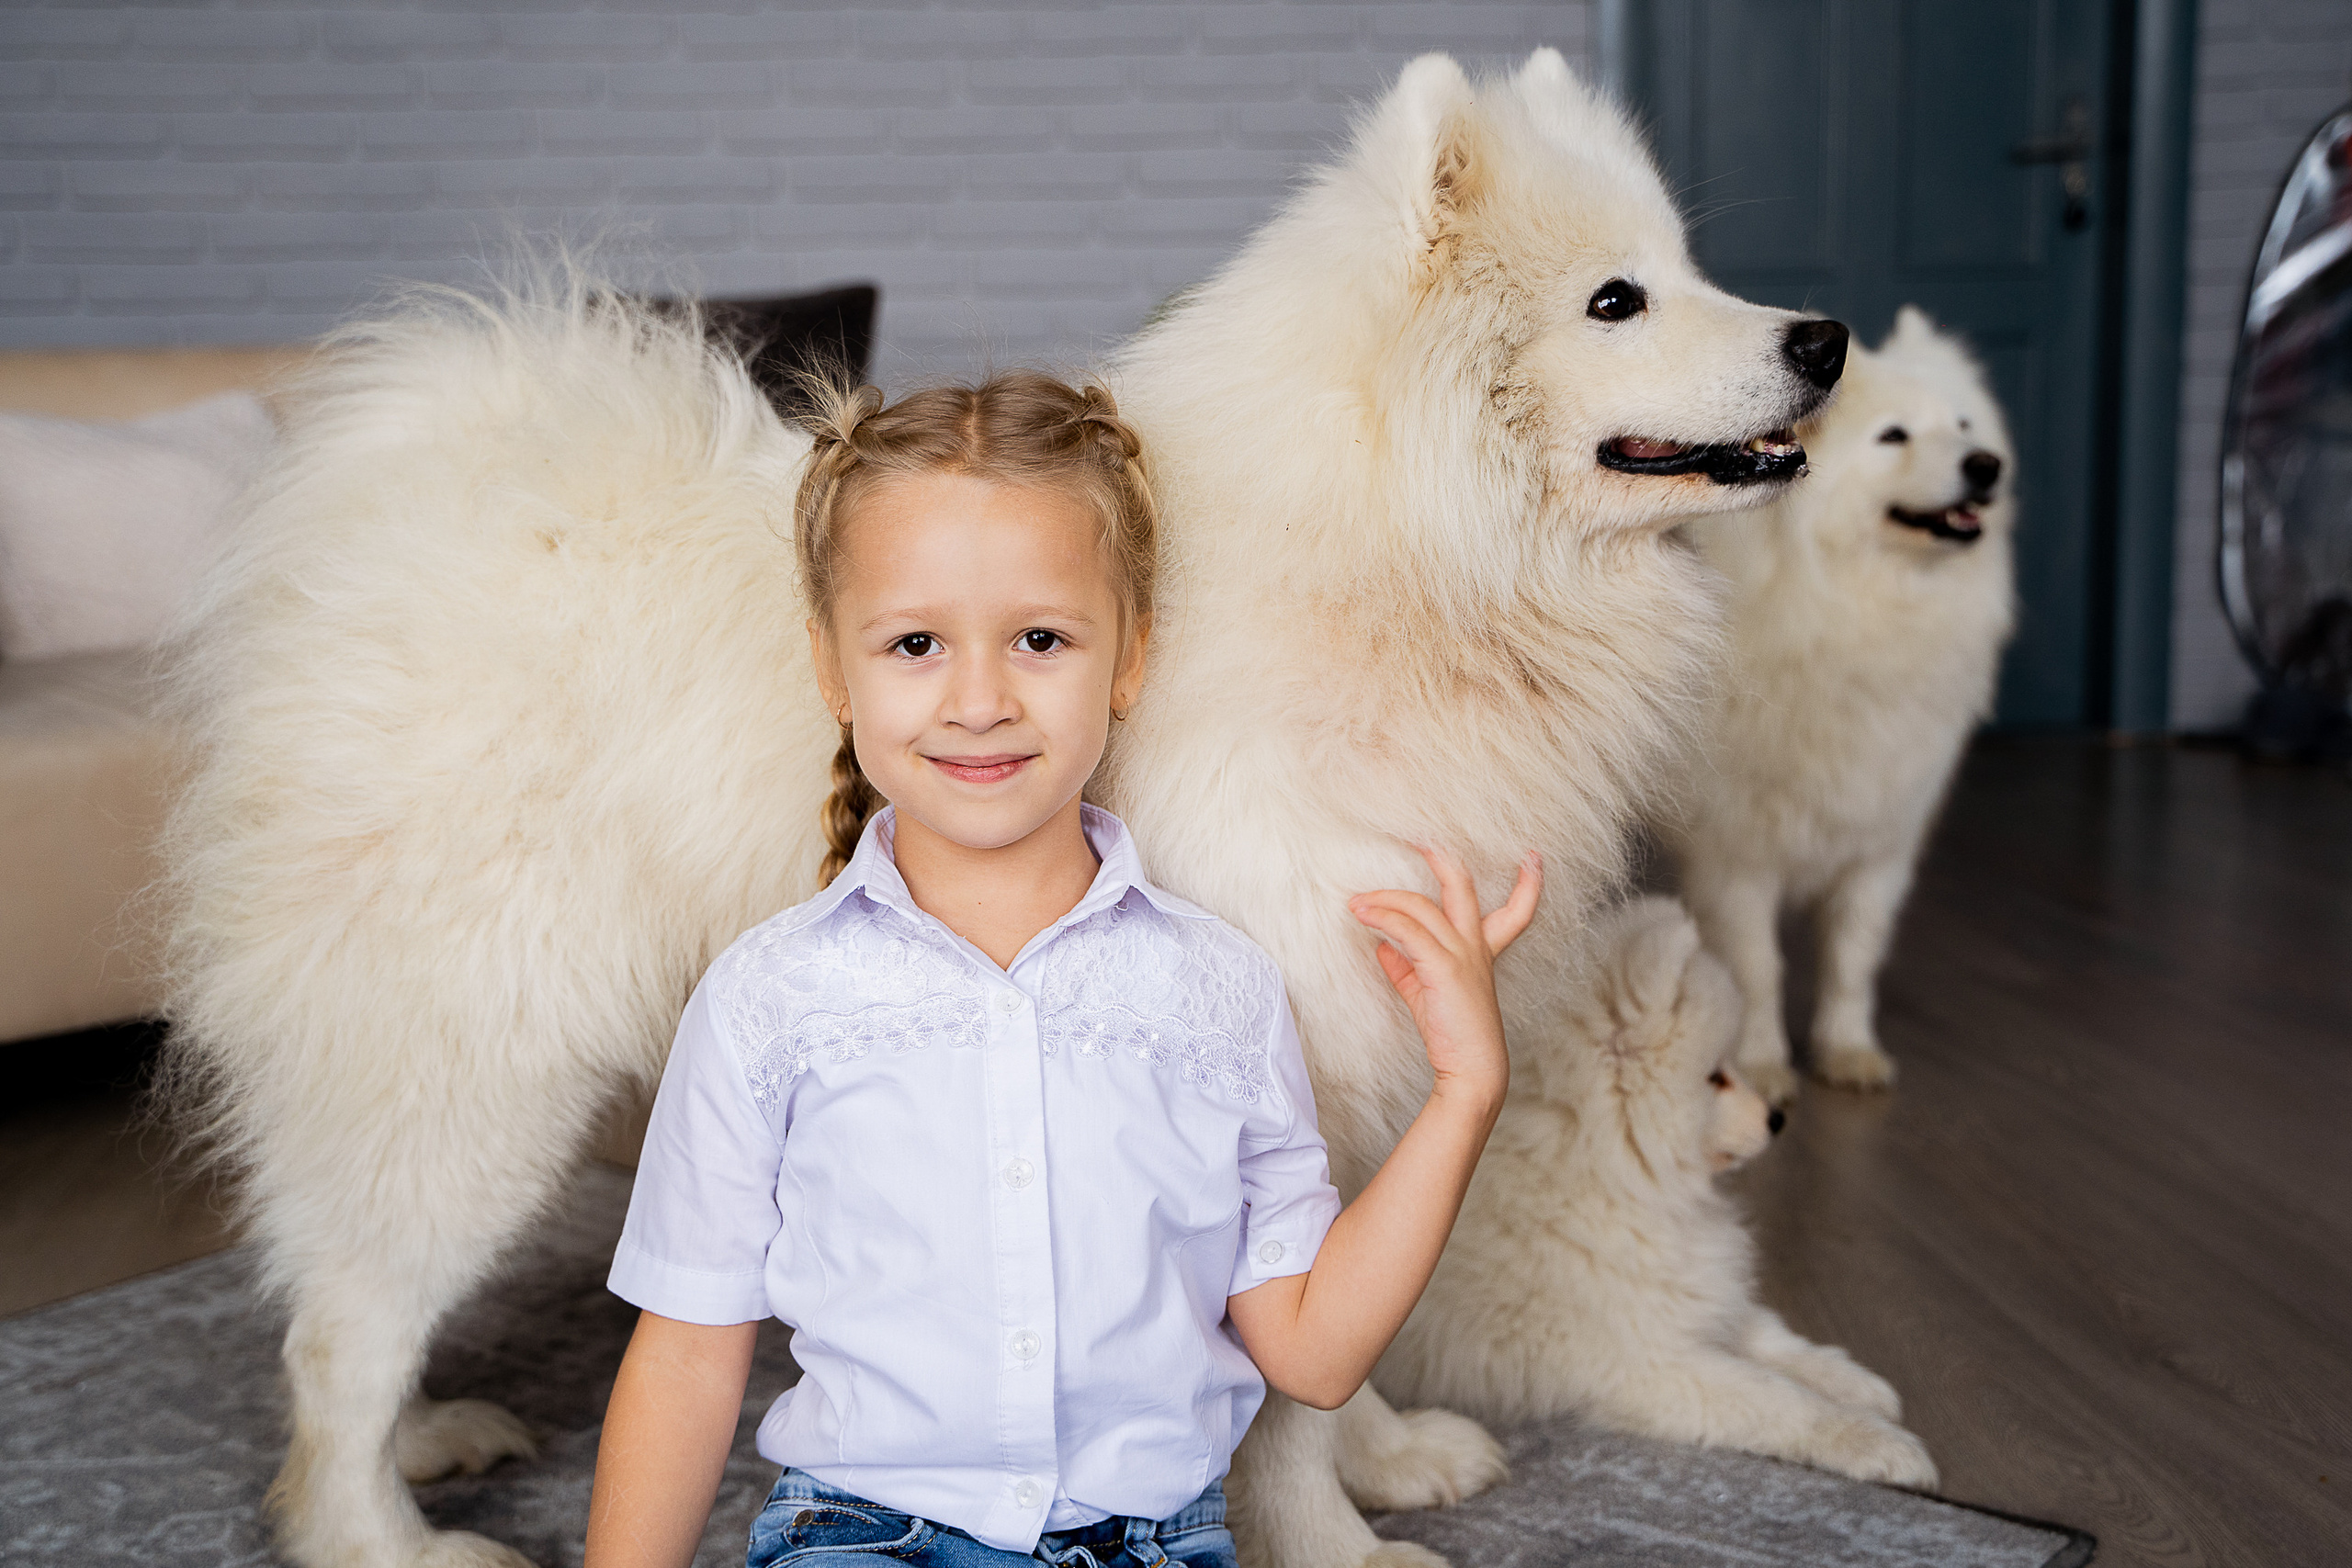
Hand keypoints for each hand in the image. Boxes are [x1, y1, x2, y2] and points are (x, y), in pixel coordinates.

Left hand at [1347, 848, 1540, 1112]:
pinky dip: (1383, 918)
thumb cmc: (1452, 1033)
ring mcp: (1461, 954)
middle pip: (1462, 886)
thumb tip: (1381, 947)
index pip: (1516, 911)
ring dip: (1383, 899)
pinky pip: (1408, 931)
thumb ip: (1405, 968)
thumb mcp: (1426, 993)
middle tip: (1418, 836)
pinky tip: (1362, 915)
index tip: (1533, 857)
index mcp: (1481, 949)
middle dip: (1441, 857)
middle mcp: (1475, 945)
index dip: (1528, 884)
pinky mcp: (1443, 968)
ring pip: (1420, 907)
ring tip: (1356, 902)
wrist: (1471, 1069)